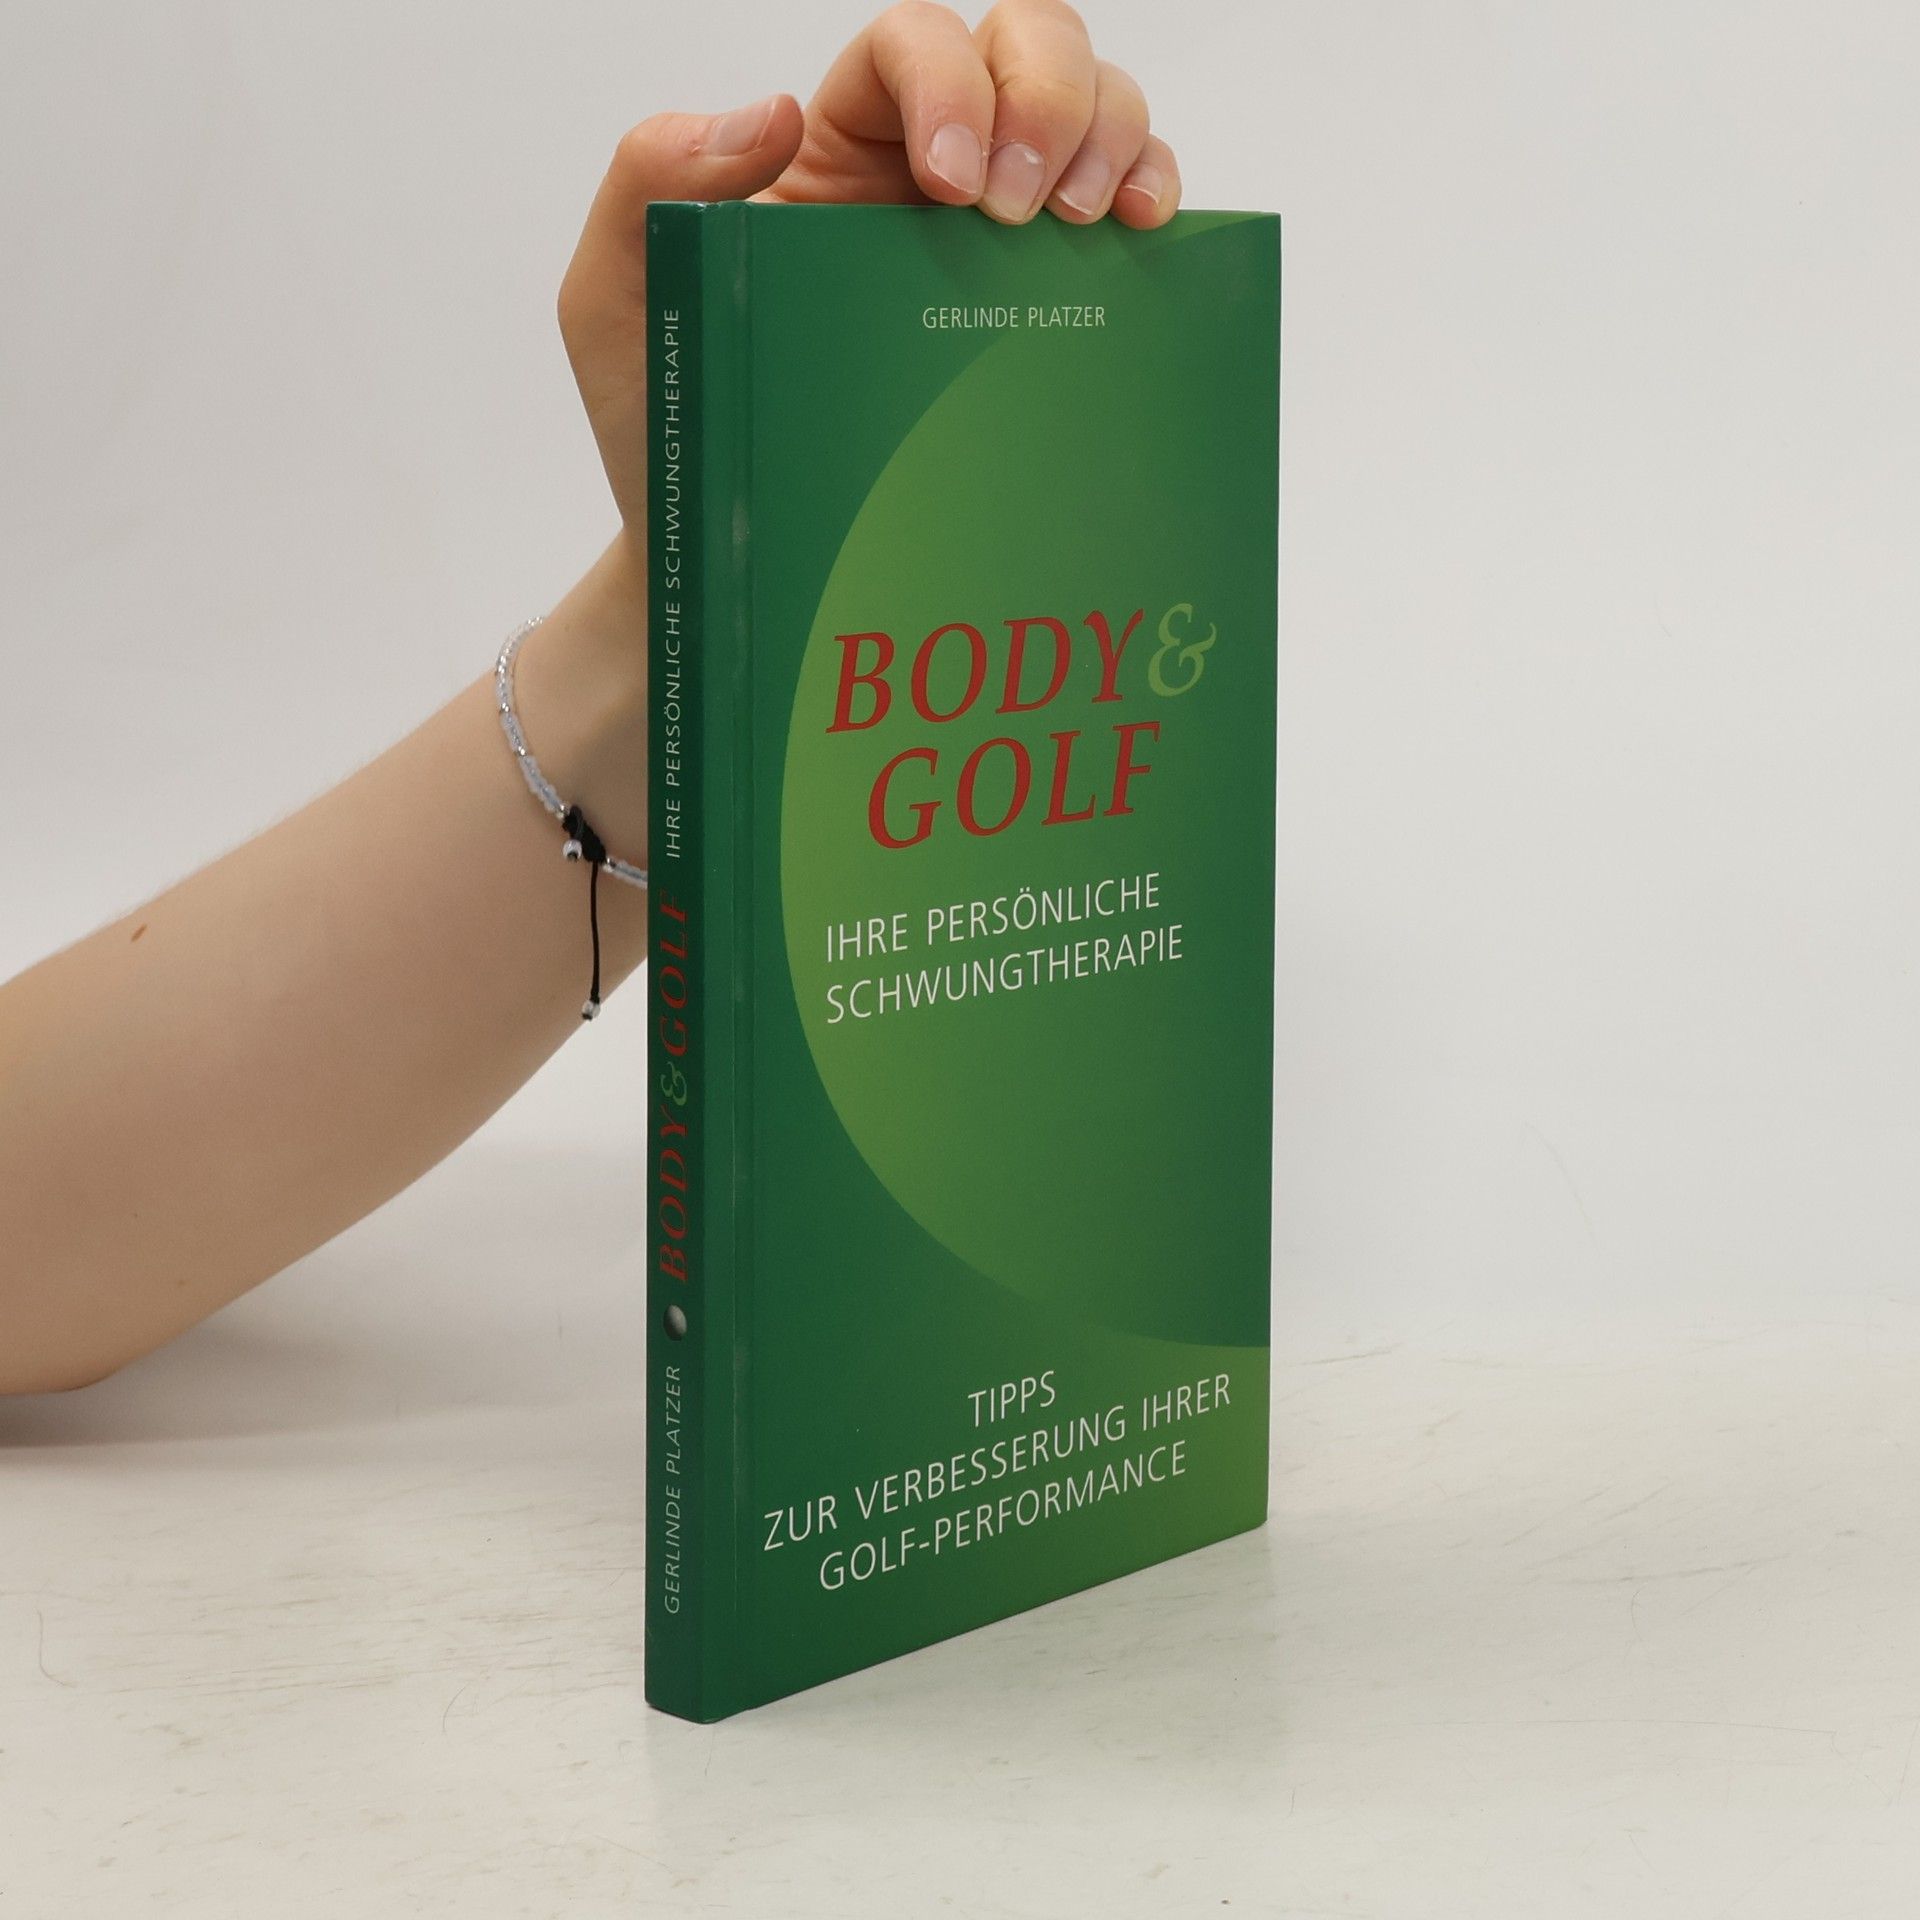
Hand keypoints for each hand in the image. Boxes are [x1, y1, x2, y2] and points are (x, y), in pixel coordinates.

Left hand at [558, 0, 1180, 539]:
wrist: (732, 552)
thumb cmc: (671, 428)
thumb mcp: (613, 301)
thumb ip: (649, 181)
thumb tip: (769, 112)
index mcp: (826, 154)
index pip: (909, 47)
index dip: (952, 81)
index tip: (957, 184)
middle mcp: (917, 174)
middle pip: (1021, 47)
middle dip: (1049, 99)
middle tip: (1027, 210)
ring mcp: (991, 236)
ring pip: (1089, 106)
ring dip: (1110, 136)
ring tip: (1087, 223)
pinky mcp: (1041, 303)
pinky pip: (1119, 203)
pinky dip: (1152, 187)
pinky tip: (1142, 232)